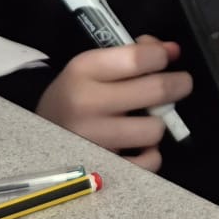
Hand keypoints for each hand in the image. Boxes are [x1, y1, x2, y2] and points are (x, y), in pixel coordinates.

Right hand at [34, 39, 191, 170]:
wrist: (39, 132)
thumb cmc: (75, 94)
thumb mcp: (92, 65)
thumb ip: (132, 53)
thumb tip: (173, 51)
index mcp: (84, 70)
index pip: (139, 58)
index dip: (162, 56)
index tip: (166, 59)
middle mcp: (86, 103)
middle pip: (156, 91)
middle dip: (178, 85)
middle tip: (180, 84)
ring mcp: (94, 139)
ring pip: (155, 129)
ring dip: (158, 123)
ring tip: (147, 119)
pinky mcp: (102, 167)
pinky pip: (149, 162)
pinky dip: (151, 154)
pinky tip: (140, 145)